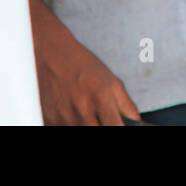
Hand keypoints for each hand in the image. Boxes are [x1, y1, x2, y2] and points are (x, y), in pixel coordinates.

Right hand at [29, 0, 140, 125]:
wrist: (51, 53)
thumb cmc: (82, 64)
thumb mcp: (110, 79)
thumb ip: (125, 102)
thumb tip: (136, 120)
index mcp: (100, 98)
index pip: (115, 127)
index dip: (119, 128)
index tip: (119, 125)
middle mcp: (82, 110)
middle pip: (96, 132)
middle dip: (101, 126)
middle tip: (100, 117)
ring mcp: (64, 117)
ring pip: (79, 131)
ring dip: (84, 125)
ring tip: (84, 110)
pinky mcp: (49, 119)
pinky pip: (62, 127)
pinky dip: (69, 123)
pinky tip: (70, 112)